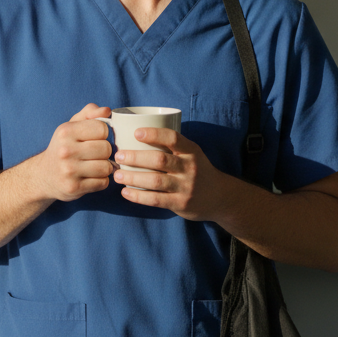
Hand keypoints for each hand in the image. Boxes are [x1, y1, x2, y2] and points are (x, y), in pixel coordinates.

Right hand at [30, 103, 116, 202]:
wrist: (43, 175)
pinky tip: (91, 177)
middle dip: (105, 151)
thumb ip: (89, 113)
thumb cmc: (63, 147)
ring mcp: (69, 171)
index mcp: (65, 132)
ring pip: (106, 167)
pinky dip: (101, 180)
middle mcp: (65, 151)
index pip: (102, 128)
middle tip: (95, 154)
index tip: (96, 138)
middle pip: (106, 148)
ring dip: (105, 167)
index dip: (103, 134)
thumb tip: (107, 111)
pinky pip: (103, 183)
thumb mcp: (71, 126)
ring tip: (95, 166)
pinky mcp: (74, 188)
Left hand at [114, 127, 230, 220]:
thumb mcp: (192, 153)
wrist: (219, 197)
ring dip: (133, 178)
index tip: (136, 132)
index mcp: (191, 150)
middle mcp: (190, 167)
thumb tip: (135, 136)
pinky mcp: (180, 203)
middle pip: (159, 159)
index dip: (154, 134)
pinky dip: (138, 196)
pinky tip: (126, 193)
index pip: (173, 138)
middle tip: (118, 155)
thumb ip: (172, 147)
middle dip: (135, 157)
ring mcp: (185, 186)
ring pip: (155, 180)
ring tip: (118, 176)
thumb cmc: (197, 170)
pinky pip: (156, 199)